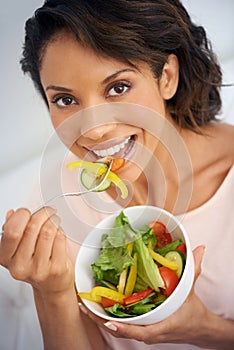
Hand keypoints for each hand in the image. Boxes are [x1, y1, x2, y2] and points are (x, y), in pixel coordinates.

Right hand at [0, 207, 73, 295]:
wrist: (52, 285)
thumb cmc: (35, 264)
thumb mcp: (17, 250)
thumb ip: (12, 231)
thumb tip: (12, 214)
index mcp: (6, 258)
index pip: (11, 231)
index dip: (21, 216)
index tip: (27, 212)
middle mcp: (21, 265)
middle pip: (32, 227)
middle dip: (42, 213)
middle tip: (47, 211)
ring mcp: (39, 268)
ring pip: (48, 231)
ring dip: (53, 220)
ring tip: (54, 220)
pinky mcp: (57, 268)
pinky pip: (60, 238)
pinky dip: (61, 231)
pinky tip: (58, 233)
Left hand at [81, 246, 207, 345]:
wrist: (197, 328)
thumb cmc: (192, 313)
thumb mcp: (191, 289)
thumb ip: (194, 268)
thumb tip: (199, 248)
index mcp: (161, 325)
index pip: (140, 331)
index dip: (123, 327)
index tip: (108, 320)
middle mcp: (150, 331)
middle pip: (121, 330)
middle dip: (102, 319)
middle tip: (85, 305)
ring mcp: (144, 331)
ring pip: (118, 329)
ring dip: (101, 318)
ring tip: (85, 305)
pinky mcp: (140, 328)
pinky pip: (122, 325)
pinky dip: (109, 317)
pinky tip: (98, 307)